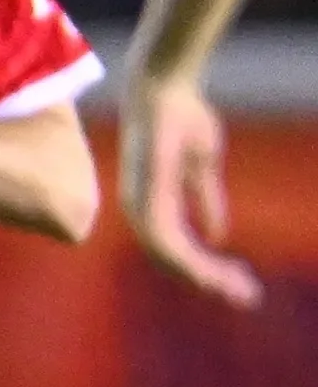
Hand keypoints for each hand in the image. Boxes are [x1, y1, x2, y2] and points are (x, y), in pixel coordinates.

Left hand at [126, 71, 263, 306]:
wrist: (167, 89)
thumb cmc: (180, 120)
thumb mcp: (200, 168)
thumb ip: (204, 200)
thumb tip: (215, 234)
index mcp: (151, 205)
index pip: (175, 250)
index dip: (205, 270)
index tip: (240, 283)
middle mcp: (140, 209)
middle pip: (171, 261)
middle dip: (210, 281)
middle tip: (246, 297)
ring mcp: (140, 203)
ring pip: (169, 257)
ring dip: (205, 276)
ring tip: (239, 288)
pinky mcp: (147, 194)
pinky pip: (164, 238)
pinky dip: (189, 259)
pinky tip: (213, 272)